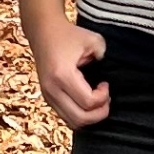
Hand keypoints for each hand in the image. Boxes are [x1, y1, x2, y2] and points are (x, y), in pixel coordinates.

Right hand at [28, 14, 108, 128]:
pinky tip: (86, 101)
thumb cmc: (68, 35)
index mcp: (62, 75)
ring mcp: (47, 95)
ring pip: (72, 122)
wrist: (43, 31)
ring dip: (89, 117)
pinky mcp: (47, 98)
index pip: (88, 102)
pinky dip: (80, 115)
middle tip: (106, 99)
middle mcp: (52, 89)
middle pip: (80, 119)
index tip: (106, 84)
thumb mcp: (93, 40)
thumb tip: (110, 75)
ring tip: (97, 102)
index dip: (103, 97)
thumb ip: (105, 57)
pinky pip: (66, 117)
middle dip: (99, 113)